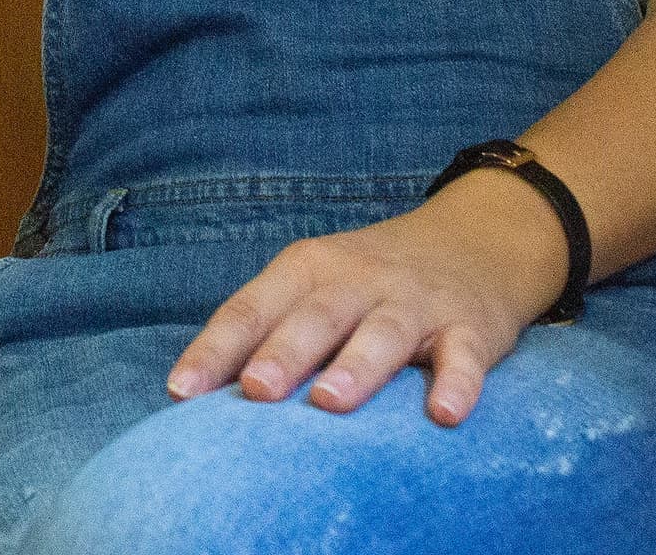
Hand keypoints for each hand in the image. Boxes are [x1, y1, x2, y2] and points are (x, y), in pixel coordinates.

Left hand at [163, 171, 569, 425]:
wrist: (474, 241)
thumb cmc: (369, 282)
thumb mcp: (315, 288)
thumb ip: (269, 332)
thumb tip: (200, 399)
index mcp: (307, 270)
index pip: (251, 308)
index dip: (215, 350)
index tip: (181, 393)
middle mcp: (358, 280)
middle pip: (315, 316)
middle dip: (283, 353)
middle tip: (255, 391)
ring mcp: (415, 302)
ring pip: (384, 332)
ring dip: (357, 366)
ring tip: (329, 402)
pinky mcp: (470, 327)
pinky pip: (464, 356)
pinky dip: (457, 383)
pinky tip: (444, 414)